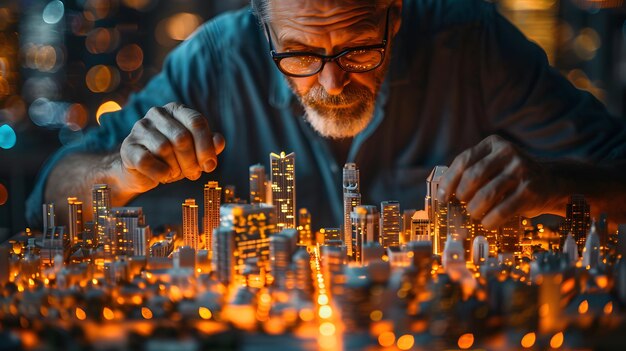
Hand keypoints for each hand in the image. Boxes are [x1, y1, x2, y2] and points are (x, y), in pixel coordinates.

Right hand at [117, 102, 225, 194]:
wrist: (143, 173)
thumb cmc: (174, 159)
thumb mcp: (196, 152)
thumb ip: (210, 146)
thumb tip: (219, 142)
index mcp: (177, 110)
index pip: (197, 122)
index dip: (206, 147)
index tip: (210, 166)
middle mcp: (157, 114)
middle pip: (182, 137)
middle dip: (192, 161)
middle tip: (193, 174)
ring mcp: (140, 128)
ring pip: (164, 148)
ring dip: (175, 168)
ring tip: (176, 173)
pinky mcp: (128, 147)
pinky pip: (147, 160)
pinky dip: (160, 173)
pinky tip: (163, 176)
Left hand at [437, 135, 561, 228]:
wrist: (553, 181)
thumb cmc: (513, 176)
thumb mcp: (495, 164)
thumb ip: (473, 171)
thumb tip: (443, 192)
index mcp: (494, 144)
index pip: (463, 160)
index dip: (449, 181)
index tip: (442, 197)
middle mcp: (508, 153)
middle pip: (473, 177)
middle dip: (462, 196)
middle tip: (463, 205)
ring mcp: (521, 170)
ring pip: (486, 195)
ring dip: (475, 210)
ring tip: (475, 214)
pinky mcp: (530, 190)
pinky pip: (501, 210)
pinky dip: (490, 220)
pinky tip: (488, 222)